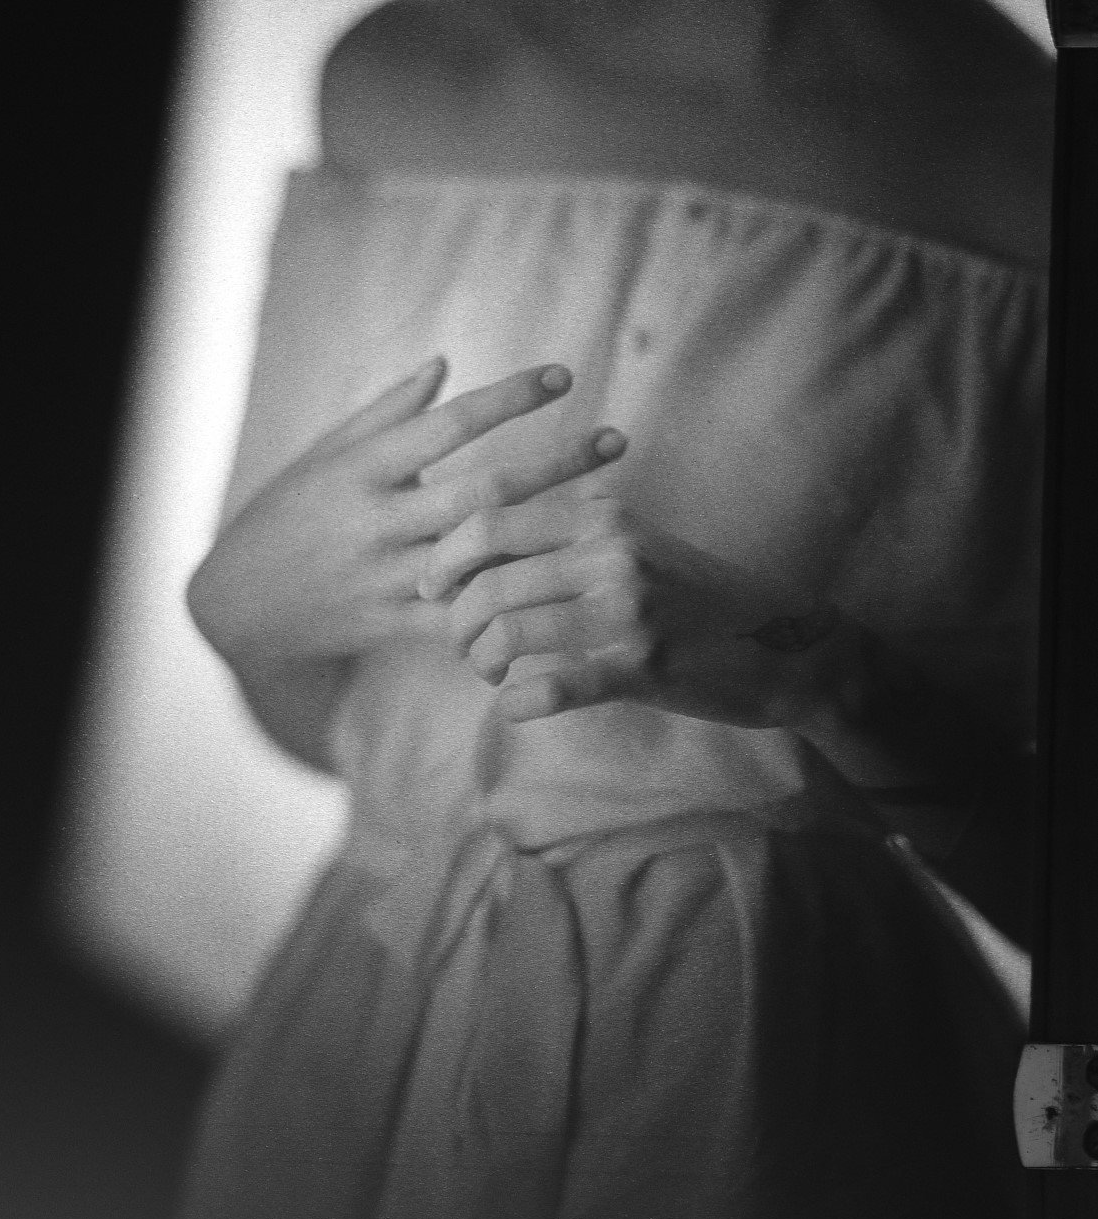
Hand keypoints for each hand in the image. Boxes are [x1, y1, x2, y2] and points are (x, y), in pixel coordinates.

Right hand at [189, 356, 627, 668]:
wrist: (237, 605)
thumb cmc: (284, 514)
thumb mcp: (323, 456)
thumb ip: (386, 414)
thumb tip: (445, 364)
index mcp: (362, 468)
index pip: (448, 424)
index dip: (509, 398)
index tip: (563, 374)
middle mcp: (378, 519)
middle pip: (483, 488)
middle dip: (555, 464)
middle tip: (617, 440)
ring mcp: (387, 575)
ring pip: (482, 554)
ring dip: (549, 532)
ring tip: (609, 515)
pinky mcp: (392, 623)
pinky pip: (463, 618)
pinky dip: (512, 609)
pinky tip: (565, 597)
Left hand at [420, 489, 846, 729]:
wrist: (786, 644)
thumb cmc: (694, 595)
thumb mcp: (634, 538)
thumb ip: (568, 532)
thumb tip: (478, 541)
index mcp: (601, 514)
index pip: (491, 520)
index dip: (445, 558)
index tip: (432, 589)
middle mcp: (610, 552)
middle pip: (488, 582)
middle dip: (454, 621)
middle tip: (460, 645)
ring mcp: (627, 610)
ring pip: (509, 633)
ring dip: (482, 662)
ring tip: (490, 673)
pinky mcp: (642, 668)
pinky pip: (552, 686)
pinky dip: (518, 700)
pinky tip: (516, 704)